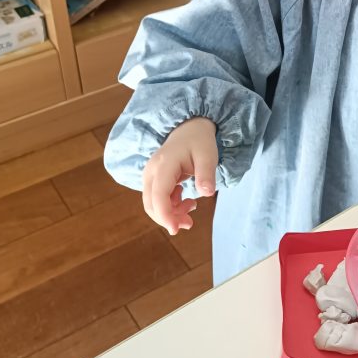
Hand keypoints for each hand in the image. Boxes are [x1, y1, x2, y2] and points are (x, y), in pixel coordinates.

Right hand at [141, 117, 217, 234]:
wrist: (190, 129)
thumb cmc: (199, 141)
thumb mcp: (208, 154)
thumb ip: (206, 173)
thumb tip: (207, 193)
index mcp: (164, 164)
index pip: (158, 195)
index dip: (165, 215)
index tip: (176, 229)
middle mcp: (151, 171)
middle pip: (151, 204)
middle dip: (169, 218)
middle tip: (190, 222)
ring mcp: (150, 176)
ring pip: (153, 204)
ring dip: (170, 214)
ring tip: (192, 207)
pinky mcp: (154, 180)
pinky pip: (157, 200)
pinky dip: (171, 207)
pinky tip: (186, 201)